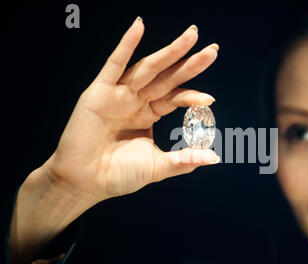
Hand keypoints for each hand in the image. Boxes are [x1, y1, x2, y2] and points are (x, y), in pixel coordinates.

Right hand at [43, 17, 219, 203]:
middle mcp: (136, 101)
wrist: (84, 182)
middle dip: (190, 63)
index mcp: (148, 115)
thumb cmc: (118, 175)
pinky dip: (126, 45)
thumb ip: (184, 161)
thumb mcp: (157, 167)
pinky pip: (114, 65)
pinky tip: (139, 27)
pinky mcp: (99, 92)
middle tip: (213, 50)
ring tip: (191, 36)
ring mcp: (119, 94)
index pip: (174, 98)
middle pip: (167, 77)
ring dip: (170, 51)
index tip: (210, 99)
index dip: (191, 95)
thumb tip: (214, 158)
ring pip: (148, 67)